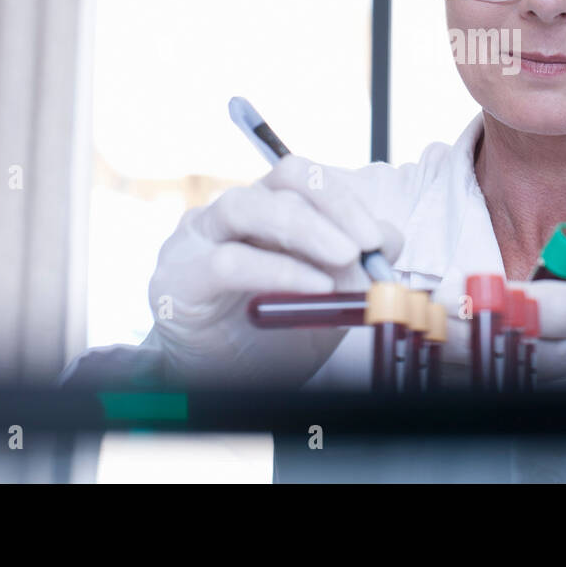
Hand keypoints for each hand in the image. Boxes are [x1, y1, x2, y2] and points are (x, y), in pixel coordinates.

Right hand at [146, 154, 402, 386]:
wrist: (221, 387)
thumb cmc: (272, 335)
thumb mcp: (328, 300)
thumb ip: (355, 270)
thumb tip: (388, 243)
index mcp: (265, 208)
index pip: (301, 179)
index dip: (343, 199)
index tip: (379, 239)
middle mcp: (229, 214)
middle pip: (279, 182)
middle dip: (332, 207)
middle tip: (367, 245)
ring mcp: (196, 239)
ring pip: (245, 206)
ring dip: (303, 228)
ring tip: (344, 258)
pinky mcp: (177, 278)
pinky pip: (227, 261)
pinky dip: (277, 271)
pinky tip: (312, 287)